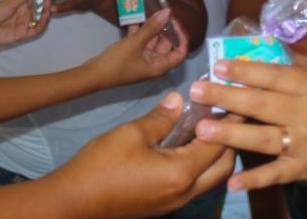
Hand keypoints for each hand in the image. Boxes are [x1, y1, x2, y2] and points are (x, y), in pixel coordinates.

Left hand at [0, 0, 49, 46]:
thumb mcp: (10, 2)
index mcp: (21, 3)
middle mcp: (25, 13)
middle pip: (40, 7)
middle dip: (46, 2)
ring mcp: (25, 23)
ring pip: (40, 18)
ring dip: (46, 12)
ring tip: (48, 5)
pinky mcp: (24, 34)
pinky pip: (36, 30)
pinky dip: (42, 25)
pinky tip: (45, 18)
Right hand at [52, 91, 236, 218]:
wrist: (75, 201)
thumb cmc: (102, 164)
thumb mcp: (132, 133)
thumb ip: (161, 117)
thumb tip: (178, 100)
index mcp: (182, 173)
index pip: (216, 144)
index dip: (226, 121)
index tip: (231, 102)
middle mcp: (186, 191)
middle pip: (223, 166)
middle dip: (229, 140)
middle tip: (223, 115)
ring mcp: (175, 202)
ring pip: (210, 178)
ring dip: (214, 155)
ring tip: (207, 127)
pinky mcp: (164, 205)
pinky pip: (194, 184)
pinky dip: (199, 165)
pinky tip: (185, 145)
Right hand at [89, 8, 187, 87]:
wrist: (93, 74)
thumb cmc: (117, 62)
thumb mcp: (135, 43)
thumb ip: (152, 27)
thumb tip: (168, 12)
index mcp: (160, 65)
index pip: (180, 52)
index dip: (182, 37)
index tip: (176, 21)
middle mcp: (154, 63)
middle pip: (167, 44)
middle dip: (164, 27)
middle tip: (161, 10)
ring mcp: (143, 58)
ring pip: (152, 40)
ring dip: (150, 26)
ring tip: (149, 9)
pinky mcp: (132, 54)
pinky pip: (140, 40)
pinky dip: (139, 30)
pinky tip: (134, 16)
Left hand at [190, 60, 306, 191]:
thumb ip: (286, 77)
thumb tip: (242, 66)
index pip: (275, 76)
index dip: (245, 71)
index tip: (217, 66)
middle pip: (262, 104)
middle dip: (226, 96)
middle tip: (197, 91)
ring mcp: (306, 144)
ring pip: (263, 138)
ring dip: (230, 133)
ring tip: (202, 129)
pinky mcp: (303, 169)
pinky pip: (275, 174)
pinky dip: (254, 179)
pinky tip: (231, 181)